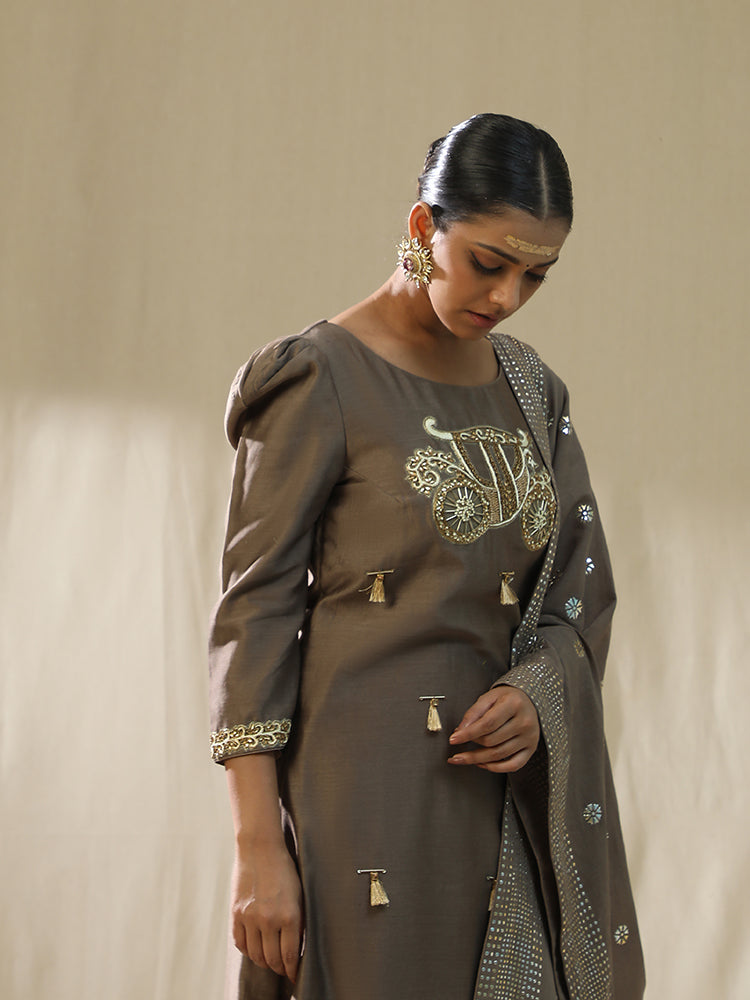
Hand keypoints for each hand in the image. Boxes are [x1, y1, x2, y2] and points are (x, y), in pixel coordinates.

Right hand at [230, 842, 302, 982]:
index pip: (289, 955)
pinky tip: (255, 948)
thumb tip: (296, 947)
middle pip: (272, 960)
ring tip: (270, 960)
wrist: (260, 848)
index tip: (294, 976)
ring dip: (264, 962)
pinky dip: (248, 951)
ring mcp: (250, 917)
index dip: (292, 970)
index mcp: (289, 915)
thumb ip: (297, 922)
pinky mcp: (236, 913)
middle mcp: (268, 919)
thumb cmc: (284, 869)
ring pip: (255, 955)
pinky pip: (240, 943)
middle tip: (283, 969)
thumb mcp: (299, 895)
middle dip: (279, 969)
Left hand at [447, 686, 539, 772]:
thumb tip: (460, 731)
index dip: (468, 734)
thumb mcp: (488, 697)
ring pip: (499, 755)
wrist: (527, 701)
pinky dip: (495, 768)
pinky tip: (482, 763)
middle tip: (459, 743)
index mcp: (514, 704)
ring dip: (477, 759)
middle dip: (472, 744)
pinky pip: (513, 765)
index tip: (454, 739)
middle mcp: (524, 722)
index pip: (488, 724)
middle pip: (492, 741)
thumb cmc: (506, 698)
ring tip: (463, 757)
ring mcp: (529, 738)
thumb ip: (473, 713)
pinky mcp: (531, 749)